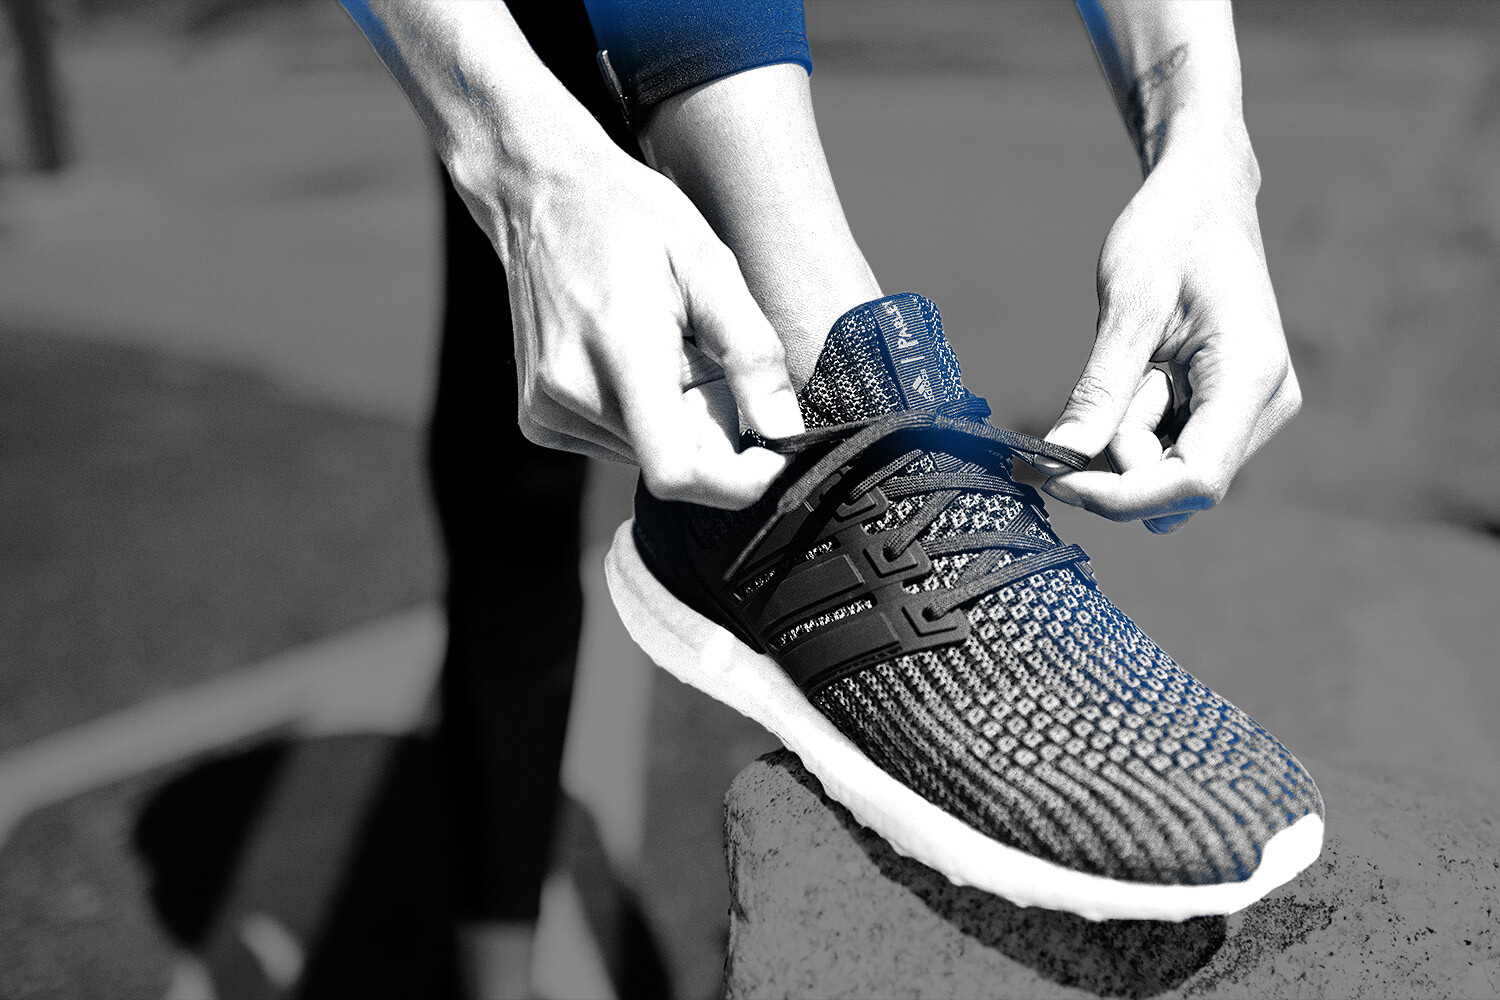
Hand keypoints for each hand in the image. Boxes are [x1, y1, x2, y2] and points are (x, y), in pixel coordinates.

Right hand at [472, 144, 804, 509]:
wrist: (541, 194)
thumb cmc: (630, 217)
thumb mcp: (711, 266)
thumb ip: (752, 354)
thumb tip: (785, 430)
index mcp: (621, 351)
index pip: (680, 473)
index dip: (740, 482)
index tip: (772, 452)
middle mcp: (573, 393)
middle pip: (676, 465)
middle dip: (716, 433)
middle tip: (711, 363)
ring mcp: (548, 411)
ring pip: (649, 459)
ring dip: (680, 422)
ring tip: (669, 351)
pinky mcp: (539, 419)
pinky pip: (619, 446)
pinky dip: (646, 419)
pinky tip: (636, 363)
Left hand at [1035, 147, 1299, 531]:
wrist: (1203, 196)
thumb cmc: (1169, 234)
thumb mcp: (1127, 307)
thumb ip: (1100, 391)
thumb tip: (1059, 459)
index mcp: (1252, 377)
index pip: (1194, 480)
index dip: (1123, 496)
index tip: (1056, 479)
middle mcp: (1265, 407)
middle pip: (1177, 487)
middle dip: (1121, 456)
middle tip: (1115, 381)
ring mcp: (1251, 413)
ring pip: (1168, 474)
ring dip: (1128, 438)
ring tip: (1137, 366)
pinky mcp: (1227, 413)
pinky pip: (1169, 451)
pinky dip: (1135, 430)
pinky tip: (1140, 378)